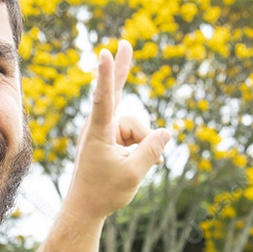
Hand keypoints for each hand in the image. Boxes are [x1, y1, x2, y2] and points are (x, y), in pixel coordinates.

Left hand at [63, 40, 170, 219]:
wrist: (86, 208)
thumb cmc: (105, 193)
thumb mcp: (134, 173)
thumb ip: (152, 150)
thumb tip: (166, 131)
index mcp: (99, 133)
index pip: (104, 99)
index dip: (106, 76)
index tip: (104, 54)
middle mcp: (99, 127)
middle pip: (114, 93)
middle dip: (121, 68)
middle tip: (124, 43)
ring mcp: (104, 132)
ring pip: (135, 127)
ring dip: (142, 144)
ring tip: (130, 166)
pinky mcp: (109, 138)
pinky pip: (133, 135)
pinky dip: (139, 147)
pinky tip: (138, 162)